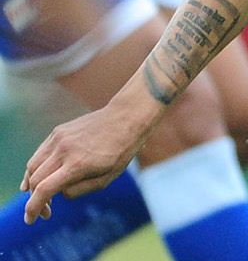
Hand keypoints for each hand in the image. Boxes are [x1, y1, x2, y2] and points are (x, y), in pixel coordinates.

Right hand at [20, 103, 147, 222]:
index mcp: (78, 164)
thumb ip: (79, 189)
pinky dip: (35, 168)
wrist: (127, 117)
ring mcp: (58, 139)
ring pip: (32, 166)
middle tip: (46, 212)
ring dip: (32, 184)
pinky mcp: (58, 132)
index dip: (33, 208)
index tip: (30, 220)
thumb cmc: (121, 151)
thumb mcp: (107, 178)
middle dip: (34, 200)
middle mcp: (64, 150)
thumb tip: (58, 193)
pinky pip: (39, 153)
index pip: (44, 190)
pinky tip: (38, 178)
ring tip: (42, 196)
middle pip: (35, 180)